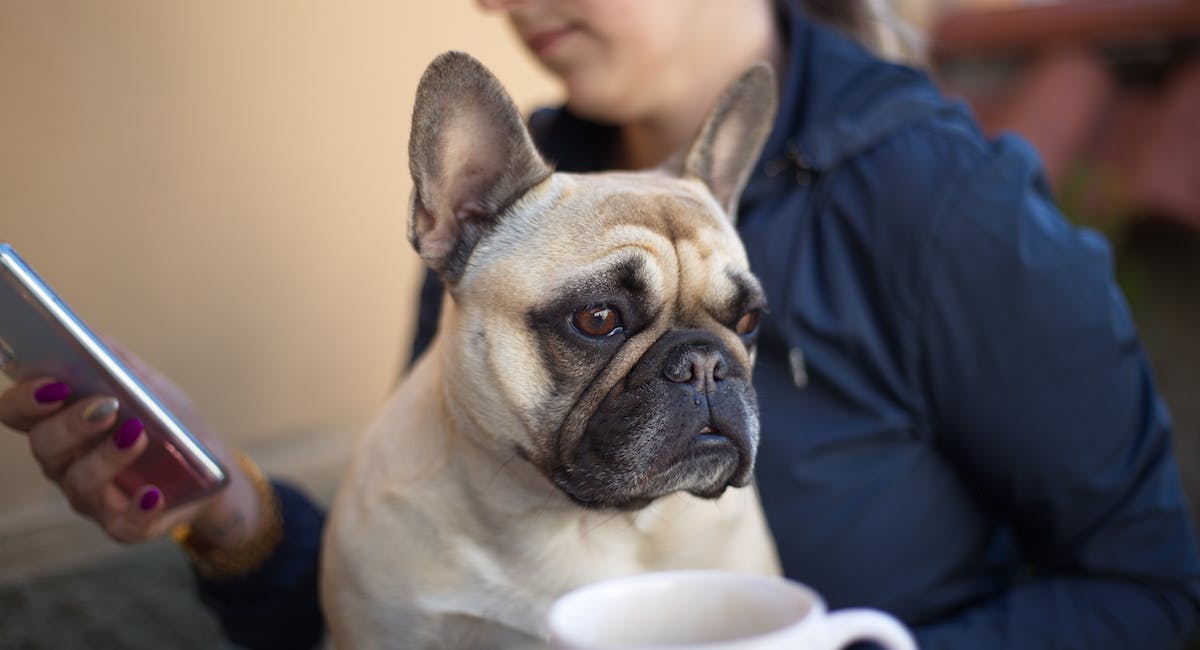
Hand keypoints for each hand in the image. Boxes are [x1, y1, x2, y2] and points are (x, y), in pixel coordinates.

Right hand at [0, 340, 262, 548]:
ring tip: (138, 435)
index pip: (17, 412)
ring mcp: (92, 497)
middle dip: (72, 424)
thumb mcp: (146, 384)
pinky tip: (152, 493)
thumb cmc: (164, 418)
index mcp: (59, 422)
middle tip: (108, 406)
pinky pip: (124, 524)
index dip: (25, 400)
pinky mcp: (124, 524)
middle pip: (45, 446)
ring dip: (108, 457)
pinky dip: (137, 509)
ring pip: (80, 482)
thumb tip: (90, 340)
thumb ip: (115, 361)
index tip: (52, 385)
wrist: (209, 462)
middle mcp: (65, 462)